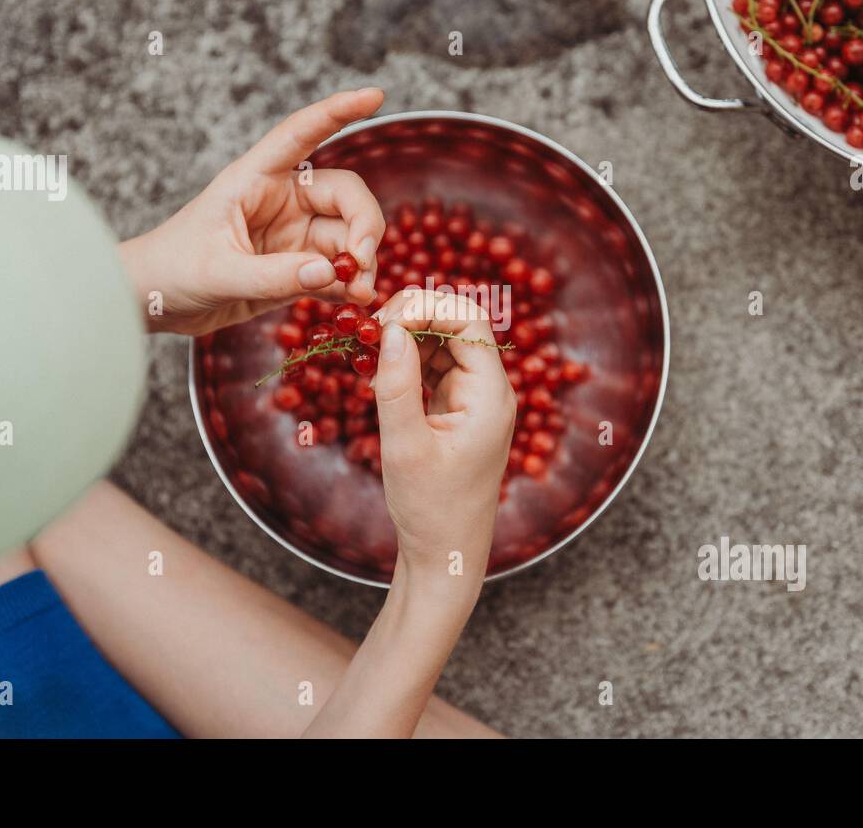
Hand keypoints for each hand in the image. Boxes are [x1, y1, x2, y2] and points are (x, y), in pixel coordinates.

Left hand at [119, 89, 386, 335]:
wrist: (151, 302)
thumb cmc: (170, 271)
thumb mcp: (218, 273)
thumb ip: (272, 276)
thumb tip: (330, 272)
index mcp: (254, 179)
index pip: (300, 133)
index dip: (337, 112)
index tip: (375, 96)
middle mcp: (281, 199)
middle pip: (345, 194)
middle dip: (363, 226)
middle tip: (360, 263)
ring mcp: (292, 234)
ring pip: (346, 236)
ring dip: (361, 263)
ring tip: (360, 293)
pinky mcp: (295, 267)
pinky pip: (335, 270)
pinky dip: (350, 284)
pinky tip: (353, 302)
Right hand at [371, 290, 516, 585]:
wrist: (447, 554)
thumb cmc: (430, 508)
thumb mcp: (405, 446)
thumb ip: (396, 385)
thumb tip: (390, 330)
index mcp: (491, 395)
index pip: (470, 320)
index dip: (427, 308)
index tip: (384, 323)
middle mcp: (491, 390)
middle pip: (460, 323)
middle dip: (416, 316)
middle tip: (372, 334)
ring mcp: (476, 398)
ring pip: (445, 341)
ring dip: (409, 337)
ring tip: (371, 353)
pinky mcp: (459, 408)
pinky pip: (436, 365)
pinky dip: (409, 360)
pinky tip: (381, 374)